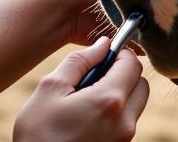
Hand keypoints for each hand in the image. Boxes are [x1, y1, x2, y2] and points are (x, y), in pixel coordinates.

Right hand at [13, 39, 149, 141]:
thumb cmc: (36, 136)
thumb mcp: (50, 90)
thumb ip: (80, 61)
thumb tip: (103, 44)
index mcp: (109, 101)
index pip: (133, 63)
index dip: (119, 54)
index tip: (104, 57)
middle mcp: (124, 123)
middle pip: (141, 85)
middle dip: (124, 76)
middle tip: (95, 81)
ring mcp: (123, 141)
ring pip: (135, 106)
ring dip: (120, 97)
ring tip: (88, 104)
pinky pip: (125, 124)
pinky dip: (114, 116)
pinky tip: (89, 121)